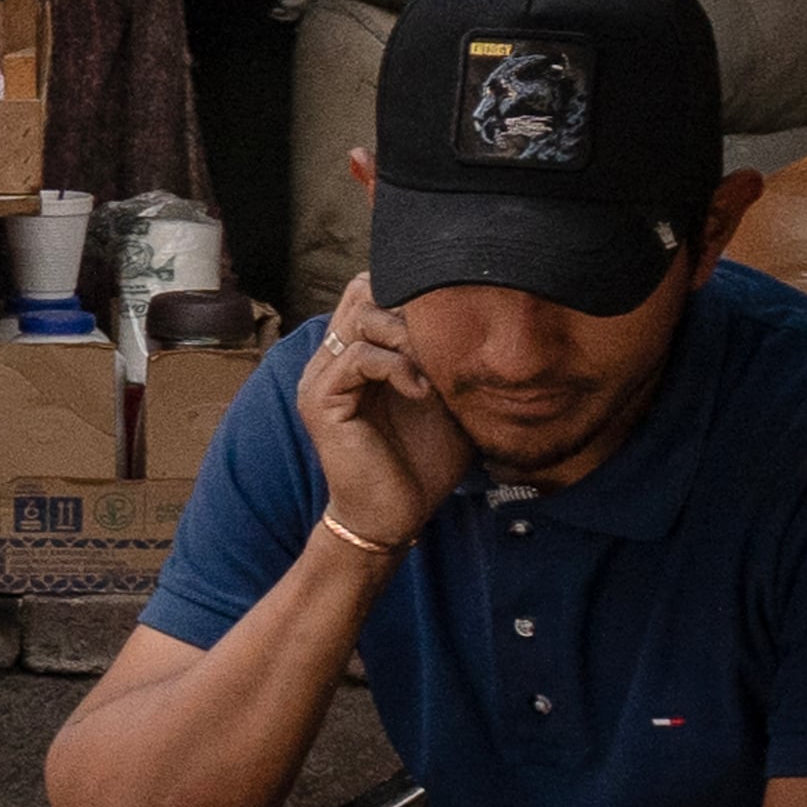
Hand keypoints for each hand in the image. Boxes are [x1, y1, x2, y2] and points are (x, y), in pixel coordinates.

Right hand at [303, 277, 470, 552]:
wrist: (394, 516)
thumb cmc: (422, 463)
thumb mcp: (445, 401)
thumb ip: (447, 361)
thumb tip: (484, 321)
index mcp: (356, 354)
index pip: (372, 291)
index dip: (411, 295)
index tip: (454, 323)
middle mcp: (332, 358)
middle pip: (363, 290)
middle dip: (409, 307)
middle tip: (442, 340)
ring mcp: (322, 377)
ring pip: (361, 316)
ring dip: (407, 335)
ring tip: (433, 368)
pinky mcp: (322, 400)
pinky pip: (358, 357)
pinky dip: (397, 367)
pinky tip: (422, 391)